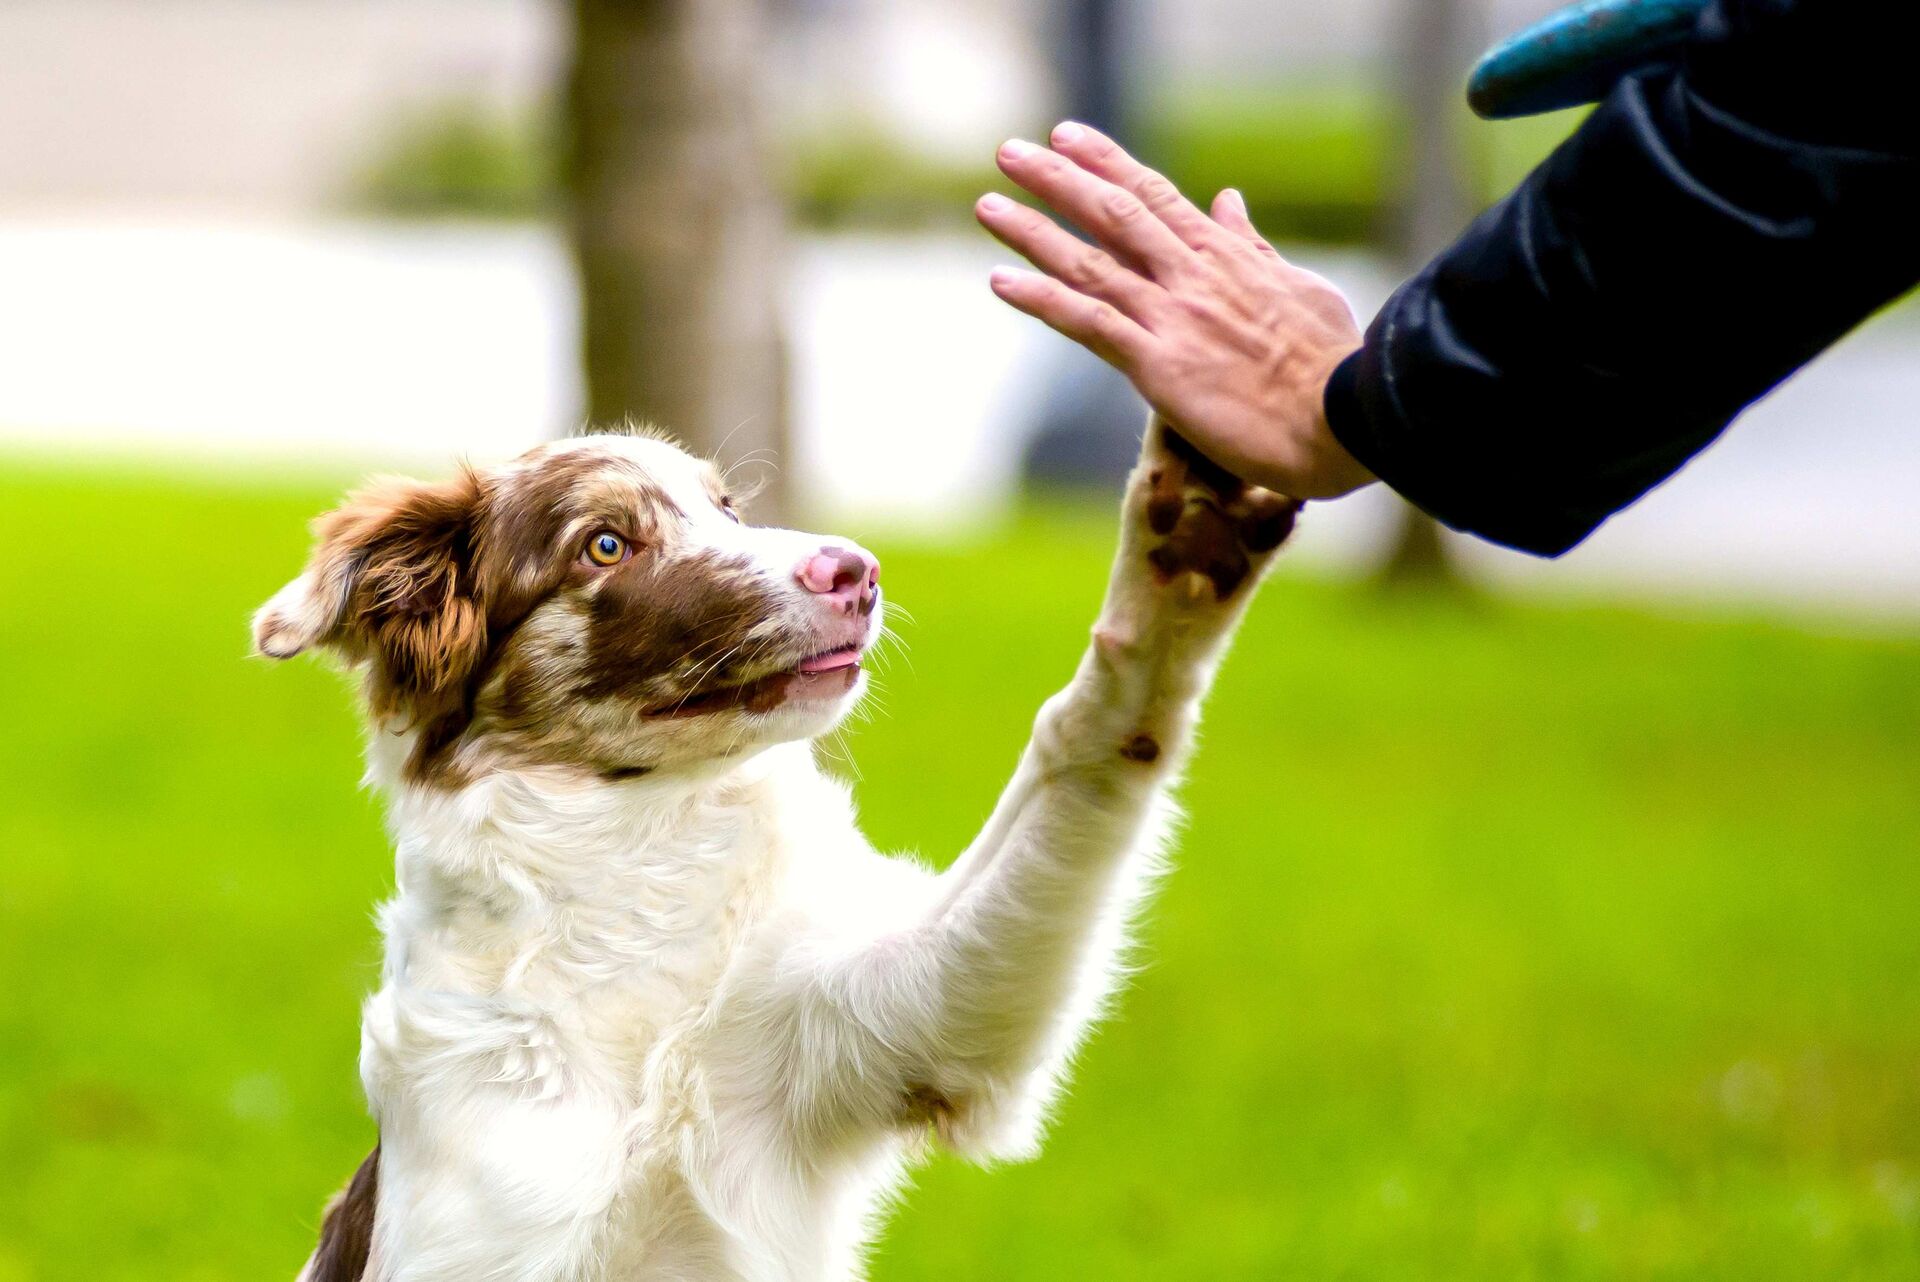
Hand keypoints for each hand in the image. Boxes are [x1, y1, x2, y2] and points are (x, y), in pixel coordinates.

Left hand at [976, 122, 1375, 500]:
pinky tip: (1000, 282)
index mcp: (1225, 256)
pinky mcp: (1160, 364)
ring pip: (1089, 261)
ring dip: (1032, 231)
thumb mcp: (1299, 288)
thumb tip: (1229, 201)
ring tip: (988, 206)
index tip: (1067, 136)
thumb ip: (1253, 246)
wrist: (1346, 417)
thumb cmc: (1333, 363)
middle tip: (1009, 153)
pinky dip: (1042, 299)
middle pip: (1113, 213)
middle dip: (1057, 179)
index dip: (1107, 162)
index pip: (1155, 194)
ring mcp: (1173, 317)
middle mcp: (1191, 276)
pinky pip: (1089, 324)